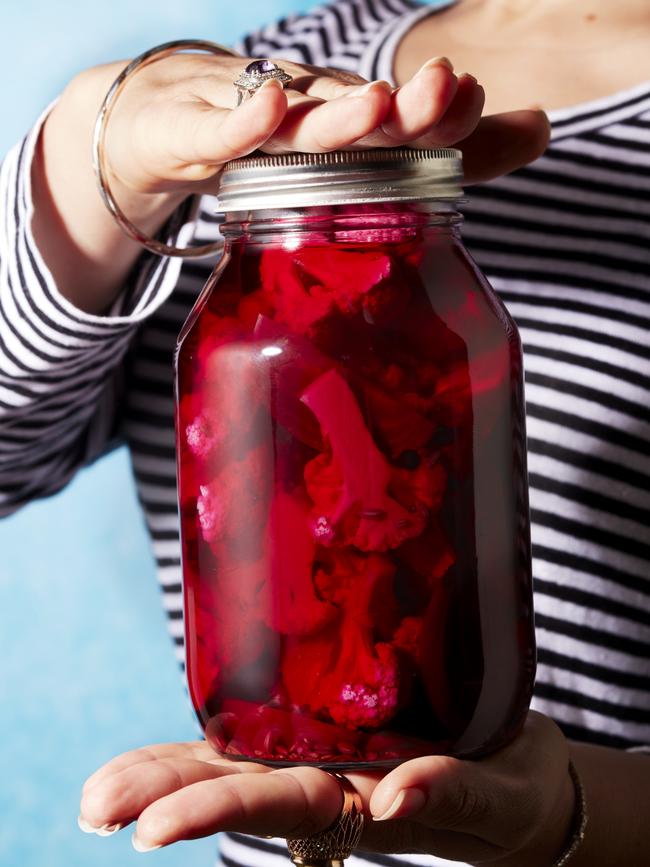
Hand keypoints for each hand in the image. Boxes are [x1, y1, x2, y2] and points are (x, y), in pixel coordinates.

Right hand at [37, 51, 548, 311]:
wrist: (156, 125)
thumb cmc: (263, 146)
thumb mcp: (342, 159)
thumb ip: (436, 152)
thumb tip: (542, 128)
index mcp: (343, 123)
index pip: (400, 122)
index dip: (440, 115)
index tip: (475, 99)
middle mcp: (301, 114)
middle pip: (357, 114)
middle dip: (406, 106)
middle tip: (446, 87)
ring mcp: (245, 121)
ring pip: (293, 123)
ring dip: (337, 115)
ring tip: (377, 104)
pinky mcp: (187, 133)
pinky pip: (214, 132)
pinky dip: (240, 123)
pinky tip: (268, 108)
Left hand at [79, 711, 573, 864]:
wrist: (520, 782)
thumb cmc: (511, 795)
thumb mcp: (493, 799)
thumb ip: (450, 793)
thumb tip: (395, 795)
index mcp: (362, 805)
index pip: (280, 805)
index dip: (215, 809)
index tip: (150, 830)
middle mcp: (331, 785)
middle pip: (241, 789)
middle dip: (168, 796)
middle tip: (96, 808)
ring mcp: (327, 761)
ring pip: (239, 766)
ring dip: (169, 777)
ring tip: (99, 796)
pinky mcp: (334, 735)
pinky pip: (264, 737)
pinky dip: (209, 746)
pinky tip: (166, 755)